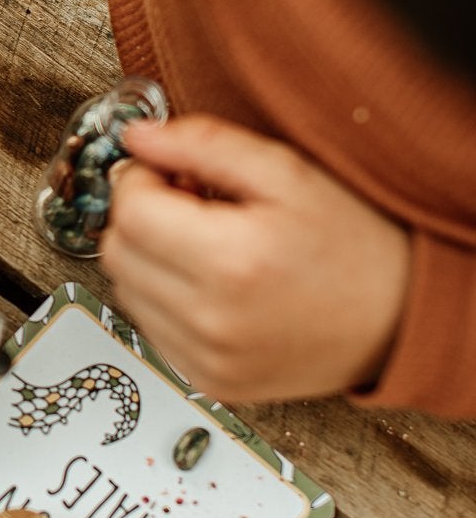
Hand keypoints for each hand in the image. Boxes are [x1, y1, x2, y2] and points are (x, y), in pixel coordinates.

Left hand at [100, 114, 409, 401]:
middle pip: (118, 251)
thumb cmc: (353, 245)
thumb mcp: (286, 173)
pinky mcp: (208, 380)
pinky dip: (164, 298)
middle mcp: (211, 319)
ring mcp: (207, 358)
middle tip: (190, 203)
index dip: (141, 178)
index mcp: (231, 262)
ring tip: (206, 244)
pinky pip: (150, 327)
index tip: (170, 171)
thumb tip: (137, 137)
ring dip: (150, 258)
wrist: (399, 320)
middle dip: (141, 216)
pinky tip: (210, 283)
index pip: (129, 210)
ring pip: (126, 290)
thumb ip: (204, 145)